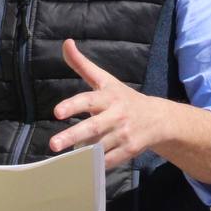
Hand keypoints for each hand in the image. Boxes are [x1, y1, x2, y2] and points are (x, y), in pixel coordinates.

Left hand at [49, 39, 165, 168]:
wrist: (157, 119)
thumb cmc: (122, 97)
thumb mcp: (104, 79)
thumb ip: (82, 64)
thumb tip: (66, 43)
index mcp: (108, 97)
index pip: (88, 100)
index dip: (72, 105)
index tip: (56, 113)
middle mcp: (116, 115)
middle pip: (93, 127)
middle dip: (72, 136)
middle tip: (53, 145)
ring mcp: (124, 134)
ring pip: (99, 147)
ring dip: (82, 153)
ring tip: (66, 157)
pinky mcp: (129, 151)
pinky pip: (108, 161)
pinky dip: (95, 165)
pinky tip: (82, 167)